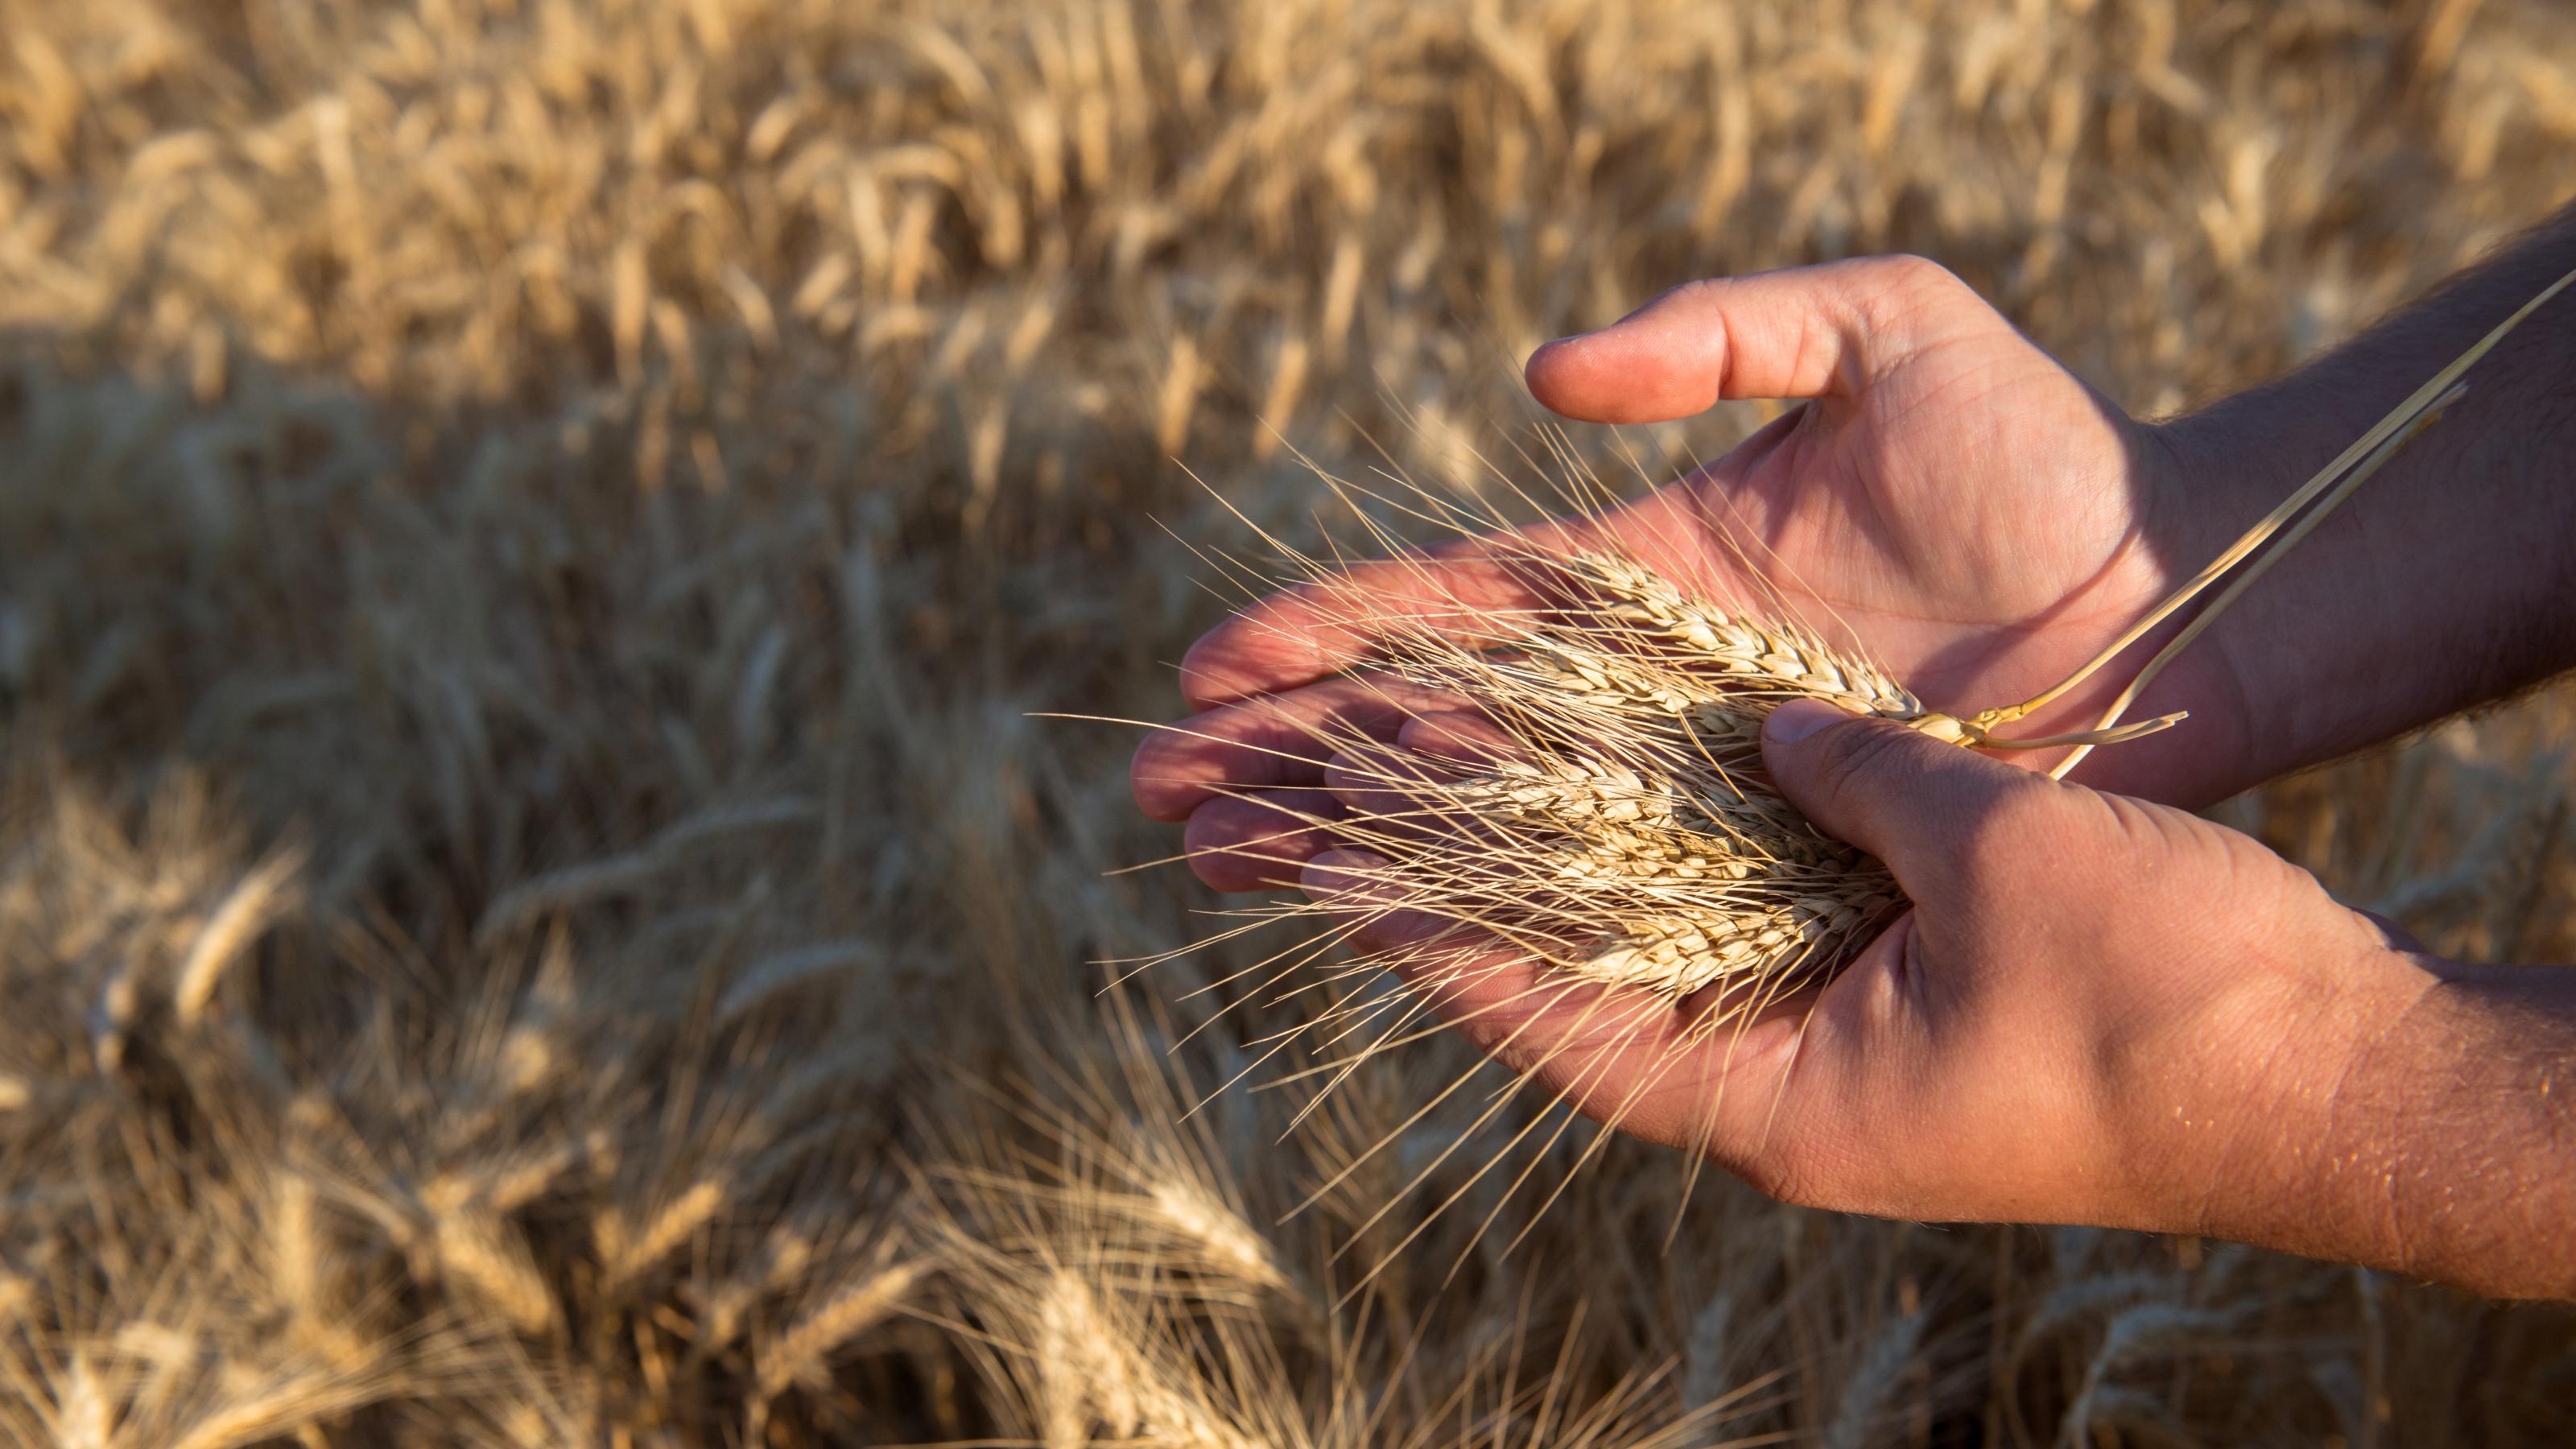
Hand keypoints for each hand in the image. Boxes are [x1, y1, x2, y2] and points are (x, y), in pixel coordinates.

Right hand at [1133, 255, 2249, 892]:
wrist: (2175, 589)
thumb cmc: (2042, 447)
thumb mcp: (1887, 325)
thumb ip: (1720, 326)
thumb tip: (1543, 383)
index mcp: (1644, 569)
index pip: (1449, 608)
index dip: (1330, 636)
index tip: (1217, 668)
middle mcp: (1648, 688)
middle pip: (1433, 726)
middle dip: (1298, 755)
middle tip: (1171, 797)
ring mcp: (1701, 780)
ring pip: (1489, 818)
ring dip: (1354, 837)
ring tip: (1229, 865)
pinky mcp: (1769, 854)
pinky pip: (1612, 891)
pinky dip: (1498, 912)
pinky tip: (1394, 932)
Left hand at [1352, 700, 2563, 1298]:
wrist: (2343, 1070)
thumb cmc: (2174, 996)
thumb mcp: (1999, 865)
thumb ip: (1859, 783)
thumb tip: (1770, 730)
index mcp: (1783, 1102)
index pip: (1556, 1023)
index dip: (1442, 939)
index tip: (1338, 866)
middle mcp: (1793, 1085)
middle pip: (1591, 982)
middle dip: (1484, 888)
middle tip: (1368, 803)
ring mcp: (1849, 1045)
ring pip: (1670, 943)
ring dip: (1578, 856)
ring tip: (1468, 765)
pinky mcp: (1906, 997)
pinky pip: (1763, 917)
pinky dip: (1696, 844)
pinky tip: (1636, 767)